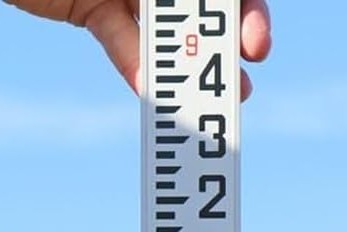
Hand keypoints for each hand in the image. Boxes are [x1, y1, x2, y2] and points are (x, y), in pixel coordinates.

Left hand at [5, 0, 270, 98]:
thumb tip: (209, 6)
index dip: (246, 11)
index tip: (255, 46)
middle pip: (201, 5)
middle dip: (223, 45)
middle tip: (242, 85)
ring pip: (164, 29)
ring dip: (186, 69)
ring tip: (208, 105)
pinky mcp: (91, 7)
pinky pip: (119, 39)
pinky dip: (134, 64)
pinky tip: (150, 92)